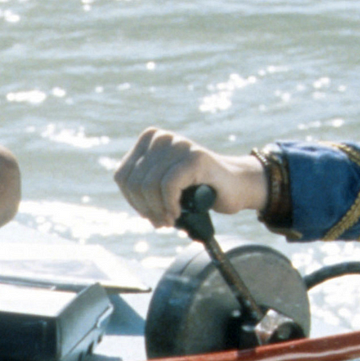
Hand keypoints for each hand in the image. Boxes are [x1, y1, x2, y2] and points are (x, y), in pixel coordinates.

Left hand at [113, 127, 266, 227]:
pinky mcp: (195, 157)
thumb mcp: (163, 186)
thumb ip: (144, 188)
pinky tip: (178, 213)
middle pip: (135, 182)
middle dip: (146, 209)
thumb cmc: (198, 190)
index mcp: (149, 139)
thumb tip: (133, 201)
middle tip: (162, 222)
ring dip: (158, 210)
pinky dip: (170, 205)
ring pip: (149, 185)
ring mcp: (179, 145)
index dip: (133, 201)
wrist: (236, 186)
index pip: (123, 176)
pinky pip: (168, 185)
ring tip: (170, 220)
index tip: (149, 215)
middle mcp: (162, 138)